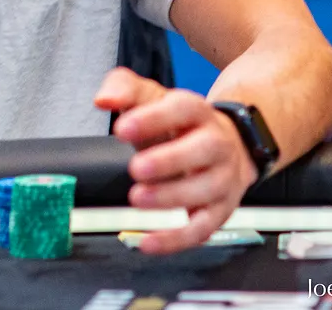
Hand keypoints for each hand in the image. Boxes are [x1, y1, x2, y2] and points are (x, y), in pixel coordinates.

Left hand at [93, 68, 256, 254]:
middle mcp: (217, 143)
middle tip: (136, 168)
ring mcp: (222, 178)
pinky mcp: (220, 211)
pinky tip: (148, 242)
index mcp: (197, 112)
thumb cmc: (180, 124)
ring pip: (206, 190)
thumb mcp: (152, 98)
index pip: (182, 108)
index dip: (153, 118)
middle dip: (170, 160)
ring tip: (138, 198)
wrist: (228, 146)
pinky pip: (202, 229)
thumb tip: (103, 99)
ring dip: (172, 197)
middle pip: (204, 149)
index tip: (122, 128)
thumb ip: (124, 89)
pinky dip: (176, 239)